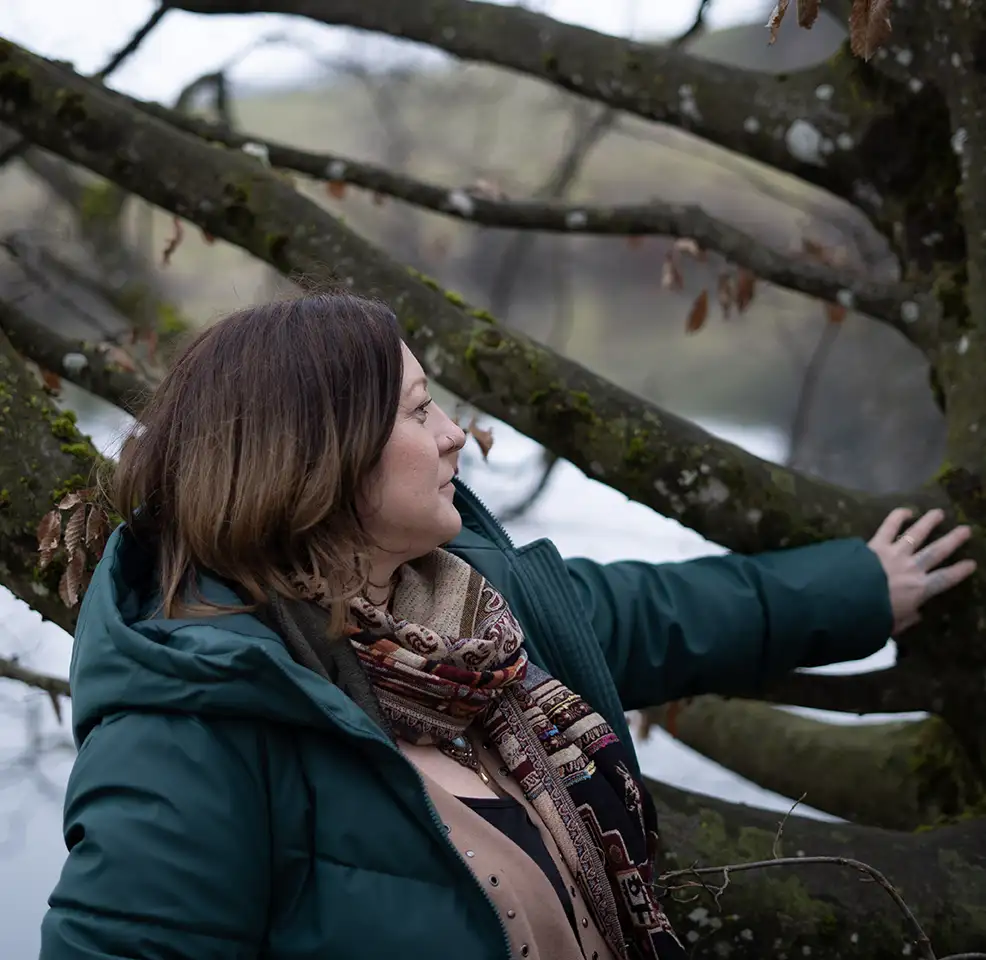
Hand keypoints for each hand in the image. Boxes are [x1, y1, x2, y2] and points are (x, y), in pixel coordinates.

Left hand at [867, 508, 976, 634]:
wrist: (848, 598)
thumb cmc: (872, 615)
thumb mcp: (894, 624)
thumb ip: (906, 619)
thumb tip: (916, 614)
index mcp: (919, 590)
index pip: (945, 579)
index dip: (959, 571)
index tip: (971, 563)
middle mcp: (912, 568)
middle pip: (937, 551)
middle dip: (953, 540)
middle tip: (965, 529)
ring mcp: (895, 554)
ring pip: (916, 534)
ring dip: (929, 522)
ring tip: (939, 513)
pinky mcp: (876, 544)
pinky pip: (889, 527)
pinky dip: (897, 517)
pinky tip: (905, 511)